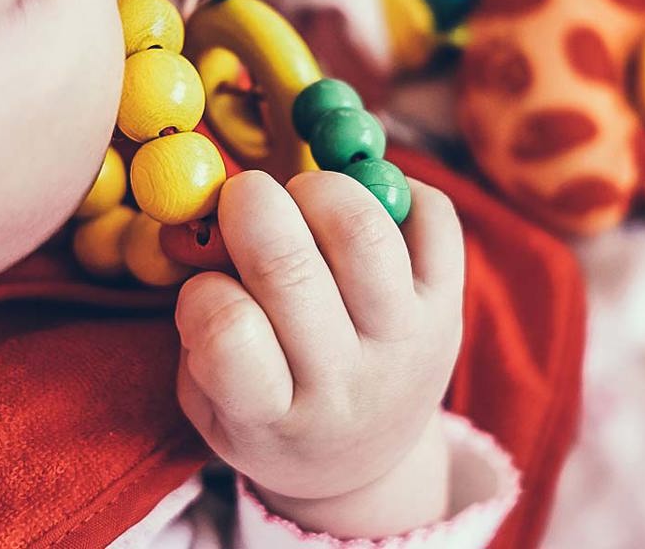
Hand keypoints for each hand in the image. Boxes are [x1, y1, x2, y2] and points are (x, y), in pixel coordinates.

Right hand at [174, 169, 464, 536]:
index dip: (204, 289)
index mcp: (271, 416)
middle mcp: (345, 383)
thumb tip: (206, 223)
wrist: (362, 457)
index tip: (205, 283)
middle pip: (292, 270)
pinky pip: (434, 216)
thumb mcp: (208, 397)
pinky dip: (395, 186)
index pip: (229, 335)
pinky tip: (363, 205)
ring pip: (364, 232)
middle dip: (251, 206)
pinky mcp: (448, 304)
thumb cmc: (268, 411)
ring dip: (319, 190)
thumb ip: (196, 322)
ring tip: (302, 197)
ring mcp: (404, 341)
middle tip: (242, 195)